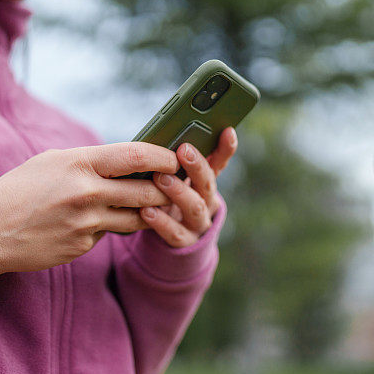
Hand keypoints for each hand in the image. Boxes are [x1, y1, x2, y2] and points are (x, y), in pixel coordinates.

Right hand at [0, 142, 179, 280]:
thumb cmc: (20, 190)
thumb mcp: (53, 162)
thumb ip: (92, 161)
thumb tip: (130, 161)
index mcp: (79, 163)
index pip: (137, 155)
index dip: (163, 157)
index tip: (175, 157)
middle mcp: (87, 193)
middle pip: (148, 190)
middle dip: (167, 188)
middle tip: (175, 185)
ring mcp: (86, 223)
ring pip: (138, 217)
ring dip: (149, 211)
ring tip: (151, 202)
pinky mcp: (83, 246)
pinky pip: (110, 234)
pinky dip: (112, 227)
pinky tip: (100, 220)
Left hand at [141, 126, 237, 247]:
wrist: (172, 238)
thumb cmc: (169, 199)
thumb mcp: (175, 180)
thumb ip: (173, 162)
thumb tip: (161, 134)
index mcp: (205, 182)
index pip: (219, 162)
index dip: (226, 148)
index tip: (227, 130)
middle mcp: (207, 202)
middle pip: (208, 183)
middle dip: (197, 166)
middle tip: (184, 150)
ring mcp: (198, 224)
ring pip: (195, 207)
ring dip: (179, 192)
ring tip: (160, 179)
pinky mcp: (184, 242)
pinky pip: (175, 233)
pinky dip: (161, 222)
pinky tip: (146, 211)